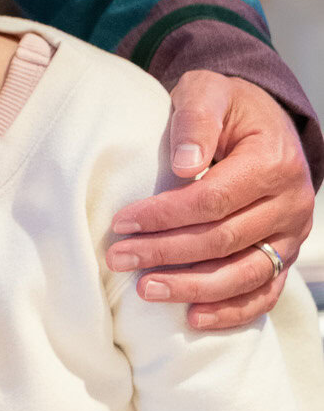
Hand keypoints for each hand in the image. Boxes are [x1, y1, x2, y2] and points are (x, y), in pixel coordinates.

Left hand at [107, 73, 313, 328]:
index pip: (213, 200)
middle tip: (119, 258)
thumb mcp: (209, 92)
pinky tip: (193, 318)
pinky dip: (231, 311)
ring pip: (244, 274)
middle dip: (166, 253)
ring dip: (192, 287)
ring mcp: (291, 235)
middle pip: (224, 240)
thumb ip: (196, 120)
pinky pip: (264, 293)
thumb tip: (183, 164)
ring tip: (145, 290)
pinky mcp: (285, 255)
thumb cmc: (227, 106)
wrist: (263, 121)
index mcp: (273, 162)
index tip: (121, 222)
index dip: (165, 215)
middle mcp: (291, 204)